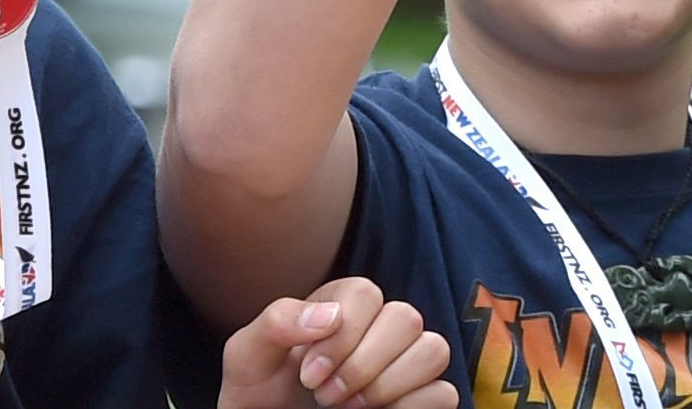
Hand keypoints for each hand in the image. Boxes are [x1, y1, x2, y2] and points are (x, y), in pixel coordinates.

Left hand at [220, 276, 454, 408]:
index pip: (366, 294)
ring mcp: (404, 363)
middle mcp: (381, 328)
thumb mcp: (248, 355)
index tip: (308, 375)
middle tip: (324, 395)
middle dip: (362, 365)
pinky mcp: (420, 398)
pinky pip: (443, 393)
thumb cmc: (259, 392)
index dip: (342, 336)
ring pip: (434, 350)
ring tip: (349, 408)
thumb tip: (329, 317)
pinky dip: (411, 406)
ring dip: (388, 385)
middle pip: (406, 319)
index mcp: (344, 306)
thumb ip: (276, 323)